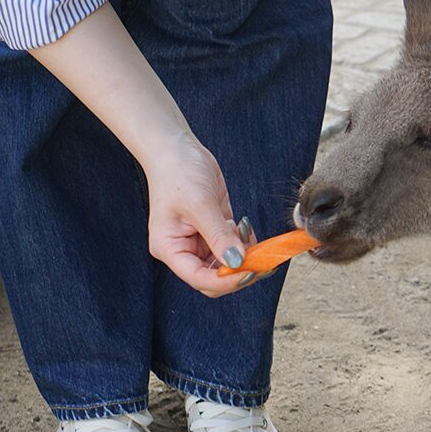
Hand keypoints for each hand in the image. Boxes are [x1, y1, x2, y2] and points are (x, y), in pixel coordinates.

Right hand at [143, 133, 255, 296]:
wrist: (177, 149)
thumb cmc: (178, 172)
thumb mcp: (200, 205)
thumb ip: (219, 236)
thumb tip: (237, 262)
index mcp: (170, 248)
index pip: (199, 278)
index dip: (225, 281)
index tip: (249, 272)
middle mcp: (183, 249)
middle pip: (214, 278)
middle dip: (238, 271)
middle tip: (260, 259)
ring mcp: (199, 241)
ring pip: (226, 264)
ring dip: (244, 256)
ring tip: (247, 233)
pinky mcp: (213, 231)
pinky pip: (232, 248)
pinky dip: (244, 243)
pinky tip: (244, 227)